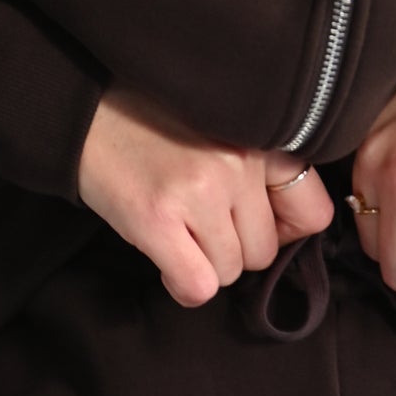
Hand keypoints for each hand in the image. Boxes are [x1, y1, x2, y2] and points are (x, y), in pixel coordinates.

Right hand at [77, 86, 334, 304]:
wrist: (80, 109)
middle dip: (232, 250)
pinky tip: (165, 258)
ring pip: (230, 272)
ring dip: (203, 264)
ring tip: (174, 228)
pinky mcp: (159, 217)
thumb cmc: (151, 122)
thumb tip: (286, 233)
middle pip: (264, 253)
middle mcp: (238, 161)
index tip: (253, 226)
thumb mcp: (221, 129)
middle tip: (196, 224)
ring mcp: (200, 190)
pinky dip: (182, 284)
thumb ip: (259, 169)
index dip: (285, 232)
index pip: (314, 212)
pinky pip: (198, 286)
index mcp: (258, 136)